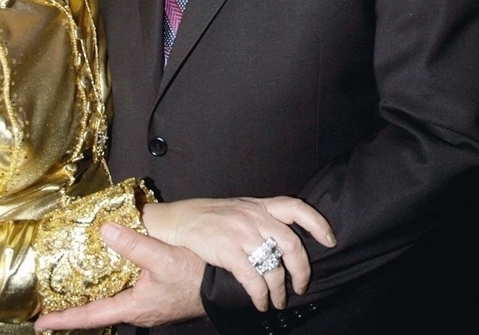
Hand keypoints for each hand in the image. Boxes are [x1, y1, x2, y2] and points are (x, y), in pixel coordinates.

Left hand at [35, 225, 205, 330]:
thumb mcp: (163, 259)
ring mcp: (148, 303)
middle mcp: (138, 309)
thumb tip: (104, 229)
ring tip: (74, 280)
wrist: (225, 285)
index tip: (40, 321)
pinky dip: (114, 278)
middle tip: (52, 296)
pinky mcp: (157, 293)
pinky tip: (112, 265)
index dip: (64, 318)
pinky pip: (128, 287)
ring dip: (94, 290)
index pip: (91, 316)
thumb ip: (133, 244)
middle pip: (99, 307)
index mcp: (134, 307)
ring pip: (113, 296)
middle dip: (75, 303)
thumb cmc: (197, 277)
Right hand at [143, 194, 335, 311]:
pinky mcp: (227, 250)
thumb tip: (284, 242)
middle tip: (300, 287)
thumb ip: (261, 219)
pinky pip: (253, 278)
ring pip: (274, 266)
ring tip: (277, 302)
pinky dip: (260, 296)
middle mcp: (254, 216)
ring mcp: (241, 232)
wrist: (177, 220)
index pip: (296, 206)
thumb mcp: (239, 210)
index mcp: (259, 205)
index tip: (329, 240)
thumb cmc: (209, 217)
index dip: (317, 223)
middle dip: (302, 271)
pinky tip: (260, 303)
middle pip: (291, 243)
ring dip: (279, 291)